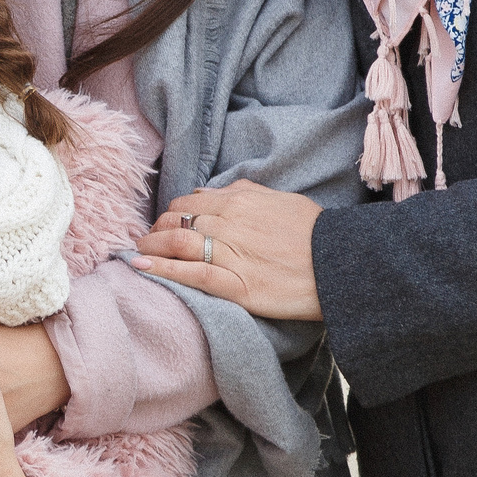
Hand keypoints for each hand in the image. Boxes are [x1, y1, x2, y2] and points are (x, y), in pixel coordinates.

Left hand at [130, 180, 325, 320]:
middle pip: (176, 222)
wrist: (341, 264)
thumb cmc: (316, 233)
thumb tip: (217, 191)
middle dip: (155, 230)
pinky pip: (190, 275)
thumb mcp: (282, 200)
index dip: (171, 214)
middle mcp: (228, 222)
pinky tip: (140, 268)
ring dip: (150, 247)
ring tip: (136, 253)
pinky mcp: (236, 284)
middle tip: (145, 240)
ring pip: (176, 244)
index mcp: (239, 201)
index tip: (163, 224)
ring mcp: (230, 253)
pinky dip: (161, 270)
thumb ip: (247, 193)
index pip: (189, 203)